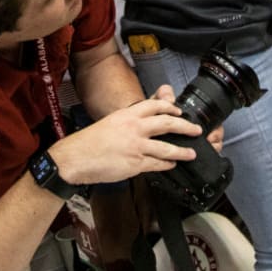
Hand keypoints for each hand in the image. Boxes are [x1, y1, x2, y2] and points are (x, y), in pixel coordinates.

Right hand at [48, 98, 202, 184]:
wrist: (76, 157)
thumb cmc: (90, 141)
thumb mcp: (111, 122)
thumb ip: (129, 120)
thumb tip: (143, 120)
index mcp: (128, 115)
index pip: (155, 105)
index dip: (170, 107)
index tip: (179, 111)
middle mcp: (135, 128)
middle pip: (167, 124)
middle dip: (185, 127)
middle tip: (195, 129)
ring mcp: (136, 146)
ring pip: (167, 147)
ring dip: (182, 150)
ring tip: (191, 152)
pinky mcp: (135, 164)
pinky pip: (157, 164)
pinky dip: (167, 165)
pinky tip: (172, 165)